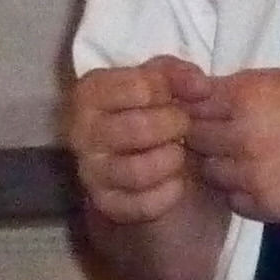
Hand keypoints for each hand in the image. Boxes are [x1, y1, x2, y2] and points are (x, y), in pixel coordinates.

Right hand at [66, 56, 205, 223]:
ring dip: (172, 161)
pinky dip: (169, 193)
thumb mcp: (167, 87)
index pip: (138, 87)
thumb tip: (199, 85)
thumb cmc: (158, 119)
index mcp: (90, 93)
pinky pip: (144, 203)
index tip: (182, 96)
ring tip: (178, 154)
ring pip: (138, 170)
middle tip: (184, 127)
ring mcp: (90, 170)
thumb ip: (179, 75)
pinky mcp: (106, 204)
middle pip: (138, 128)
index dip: (170, 91)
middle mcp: (80, 131)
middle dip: (175, 127)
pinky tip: (175, 182)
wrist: (159, 171)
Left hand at [182, 66, 279, 222]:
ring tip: (251, 157)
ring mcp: (254, 176)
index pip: (192, 102)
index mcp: (249, 97)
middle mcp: (244, 136)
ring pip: (209, 171)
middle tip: (227, 134)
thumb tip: (205, 91)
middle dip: (205, 134)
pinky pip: (233, 200)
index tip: (210, 110)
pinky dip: (240, 191)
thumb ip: (246, 85)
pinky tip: (266, 179)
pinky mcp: (268, 208)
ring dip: (221, 164)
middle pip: (193, 137)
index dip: (198, 105)